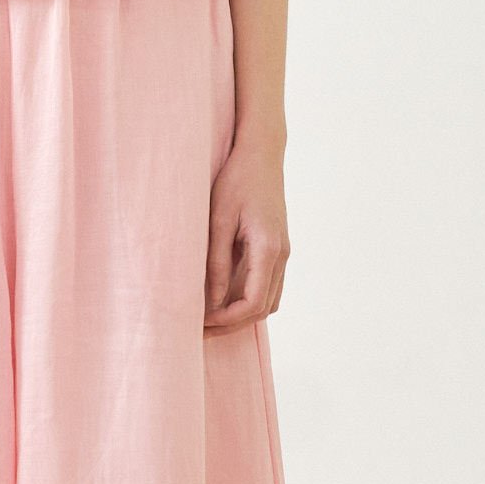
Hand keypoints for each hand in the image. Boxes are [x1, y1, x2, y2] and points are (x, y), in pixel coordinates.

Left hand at [204, 137, 288, 332]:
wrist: (260, 155)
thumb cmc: (236, 181)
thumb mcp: (218, 221)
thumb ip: (216, 263)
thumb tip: (212, 302)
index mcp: (268, 249)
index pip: (252, 304)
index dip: (226, 320)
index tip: (200, 321)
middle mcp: (282, 255)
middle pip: (263, 309)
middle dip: (232, 324)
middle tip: (201, 327)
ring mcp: (284, 252)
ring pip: (269, 301)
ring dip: (242, 315)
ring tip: (211, 316)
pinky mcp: (279, 248)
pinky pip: (269, 286)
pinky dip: (250, 299)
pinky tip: (225, 297)